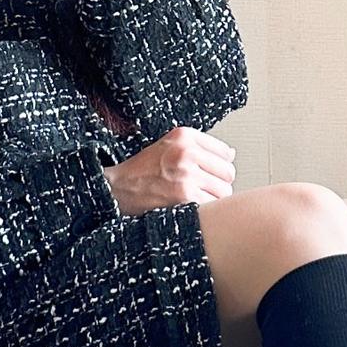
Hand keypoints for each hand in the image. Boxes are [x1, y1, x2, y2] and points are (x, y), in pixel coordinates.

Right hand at [101, 126, 236, 214]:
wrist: (116, 189)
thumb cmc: (141, 171)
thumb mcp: (168, 146)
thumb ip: (198, 147)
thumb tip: (230, 155)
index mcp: (184, 136)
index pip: (225, 152)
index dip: (219, 167)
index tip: (208, 174)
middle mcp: (186, 152)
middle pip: (228, 172)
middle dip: (218, 184)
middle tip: (202, 189)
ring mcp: (187, 174)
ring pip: (224, 191)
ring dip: (213, 199)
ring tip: (194, 199)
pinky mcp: (185, 196)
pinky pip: (213, 205)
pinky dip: (205, 211)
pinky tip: (190, 208)